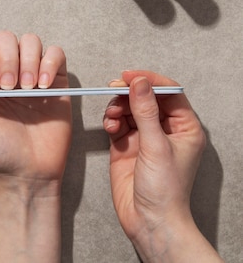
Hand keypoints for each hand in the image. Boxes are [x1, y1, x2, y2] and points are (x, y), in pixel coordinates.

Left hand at [0, 31, 70, 261]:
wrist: (28, 169)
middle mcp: (7, 69)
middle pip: (5, 38)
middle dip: (7, 59)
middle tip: (10, 88)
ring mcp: (32, 73)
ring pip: (31, 41)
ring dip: (28, 60)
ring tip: (27, 87)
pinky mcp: (56, 80)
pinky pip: (56, 53)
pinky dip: (49, 63)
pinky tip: (43, 86)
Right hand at [104, 70, 221, 261]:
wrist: (149, 220)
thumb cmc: (165, 190)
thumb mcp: (156, 145)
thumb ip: (146, 111)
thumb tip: (140, 83)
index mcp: (184, 128)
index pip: (169, 93)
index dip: (150, 81)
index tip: (130, 75)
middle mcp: (165, 130)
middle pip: (146, 98)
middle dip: (129, 93)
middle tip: (114, 88)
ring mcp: (145, 137)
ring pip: (129, 108)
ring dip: (117, 107)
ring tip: (112, 115)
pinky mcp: (126, 145)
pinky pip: (117, 123)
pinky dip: (111, 120)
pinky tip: (110, 126)